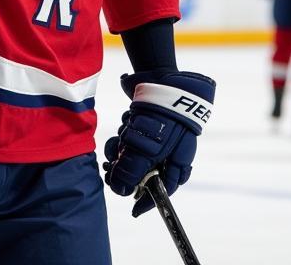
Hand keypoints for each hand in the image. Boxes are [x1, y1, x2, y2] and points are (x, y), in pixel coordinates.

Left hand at [103, 69, 214, 216]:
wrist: (162, 80)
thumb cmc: (164, 120)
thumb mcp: (150, 151)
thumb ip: (134, 173)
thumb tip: (121, 190)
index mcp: (177, 162)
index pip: (164, 190)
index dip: (148, 201)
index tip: (134, 210)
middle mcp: (168, 151)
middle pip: (142, 171)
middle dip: (126, 166)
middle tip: (113, 163)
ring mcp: (156, 135)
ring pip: (133, 153)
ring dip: (123, 145)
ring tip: (121, 135)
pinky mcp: (144, 121)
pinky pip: (130, 134)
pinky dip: (125, 130)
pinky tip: (126, 120)